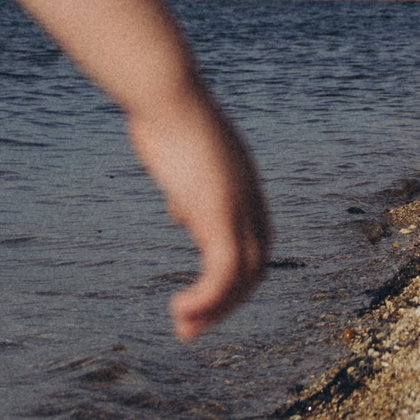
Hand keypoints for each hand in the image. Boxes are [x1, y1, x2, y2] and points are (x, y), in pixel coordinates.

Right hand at [127, 94, 272, 339]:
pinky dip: (206, 298)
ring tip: (184, 329)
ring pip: (242, 277)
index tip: (206, 296)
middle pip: (255, 266)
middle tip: (193, 328)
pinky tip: (180, 307)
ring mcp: (238, 206)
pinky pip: (221, 273)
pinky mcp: (219, 213)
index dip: (236, 275)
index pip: (255, 243)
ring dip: (215, 309)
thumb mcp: (180, 158)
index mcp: (245, 186)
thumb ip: (188, 189)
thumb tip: (182, 214)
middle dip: (227, 303)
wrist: (165, 90)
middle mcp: (250, 199)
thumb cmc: (163, 115)